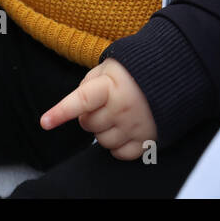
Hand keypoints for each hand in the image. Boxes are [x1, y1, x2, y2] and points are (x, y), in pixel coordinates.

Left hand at [40, 58, 156, 160]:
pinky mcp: (147, 140)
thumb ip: (90, 81)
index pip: (82, 100)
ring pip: (102, 141)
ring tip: (115, 115)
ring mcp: (135, 126)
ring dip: (103, 131)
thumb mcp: (111, 65)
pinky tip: (122, 131)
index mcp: (112, 87)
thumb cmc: (139, 69)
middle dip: (90, 116)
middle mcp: (123, 109)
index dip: (62, 111)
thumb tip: (78, 101)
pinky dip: (117, 146)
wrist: (174, 75)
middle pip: (88, 125)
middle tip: (103, 104)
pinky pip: (120, 154)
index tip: (45, 122)